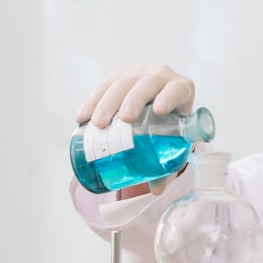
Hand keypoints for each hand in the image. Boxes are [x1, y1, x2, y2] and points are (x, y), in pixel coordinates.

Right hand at [76, 64, 196, 195]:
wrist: (161, 104)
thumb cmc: (172, 127)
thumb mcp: (174, 141)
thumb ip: (168, 165)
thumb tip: (156, 190)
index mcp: (181, 90)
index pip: (177, 90)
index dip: (169, 97)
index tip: (159, 110)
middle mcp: (161, 76)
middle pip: (145, 85)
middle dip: (132, 101)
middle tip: (123, 120)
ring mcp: (138, 73)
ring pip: (121, 83)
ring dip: (106, 102)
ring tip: (96, 124)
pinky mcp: (119, 75)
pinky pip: (104, 85)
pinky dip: (91, 101)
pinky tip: (81, 118)